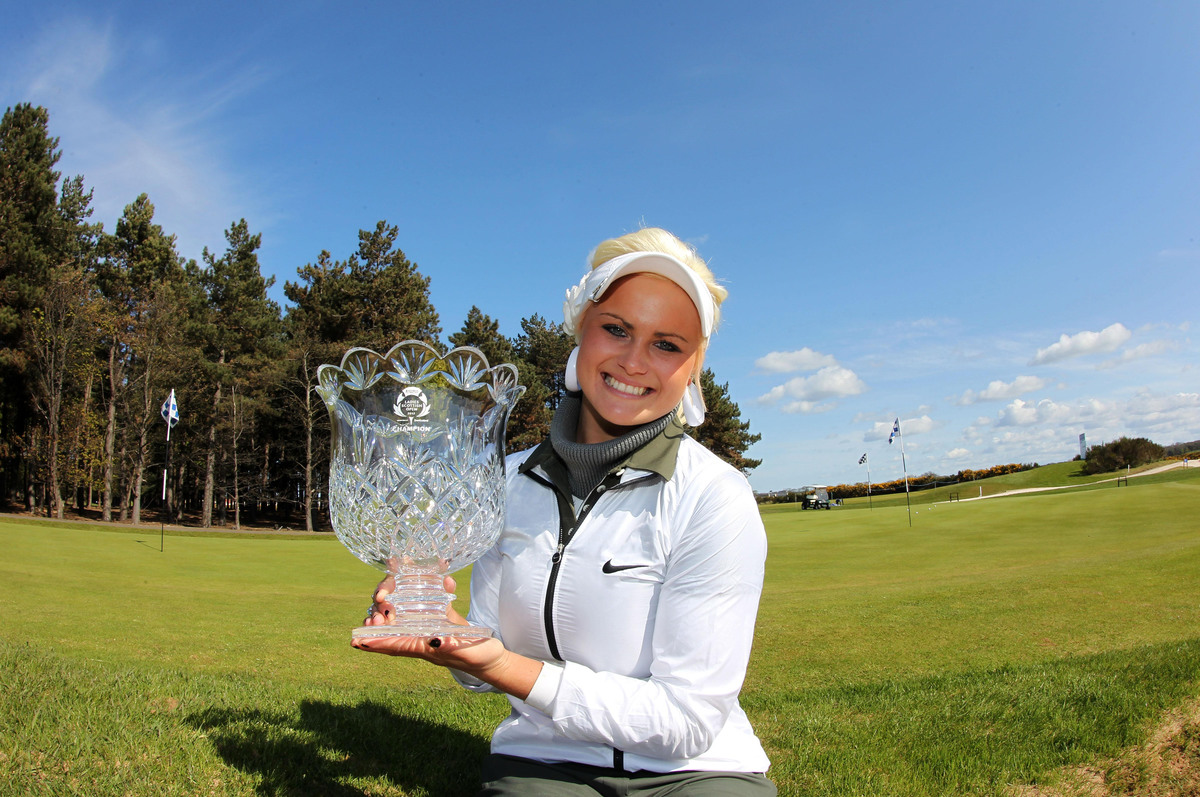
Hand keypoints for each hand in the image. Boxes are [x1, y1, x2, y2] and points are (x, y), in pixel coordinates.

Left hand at [353, 574, 539, 698]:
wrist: (494, 658)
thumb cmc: (478, 657)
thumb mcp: (465, 651)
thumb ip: (450, 646)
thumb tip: (434, 640)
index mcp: (422, 648)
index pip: (392, 645)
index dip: (373, 642)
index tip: (355, 639)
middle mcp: (421, 638)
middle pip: (393, 628)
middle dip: (380, 618)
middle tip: (379, 604)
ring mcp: (430, 628)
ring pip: (404, 616)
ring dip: (394, 605)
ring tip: (387, 594)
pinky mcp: (442, 619)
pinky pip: (427, 604)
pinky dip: (427, 590)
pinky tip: (438, 577)